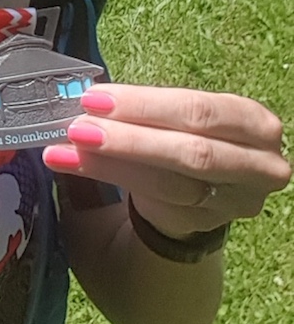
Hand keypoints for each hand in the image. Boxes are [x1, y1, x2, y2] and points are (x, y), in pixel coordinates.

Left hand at [43, 85, 288, 238]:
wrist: (203, 196)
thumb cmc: (184, 141)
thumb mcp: (178, 120)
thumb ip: (146, 110)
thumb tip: (89, 99)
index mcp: (253, 123)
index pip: (199, 111)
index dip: (145, 104)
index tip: (93, 98)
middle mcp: (258, 166)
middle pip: (190, 152)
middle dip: (129, 138)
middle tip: (77, 128)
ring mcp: (234, 202)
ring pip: (169, 183)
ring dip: (111, 163)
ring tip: (66, 149)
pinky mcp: (206, 225)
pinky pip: (154, 204)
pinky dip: (110, 180)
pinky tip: (72, 167)